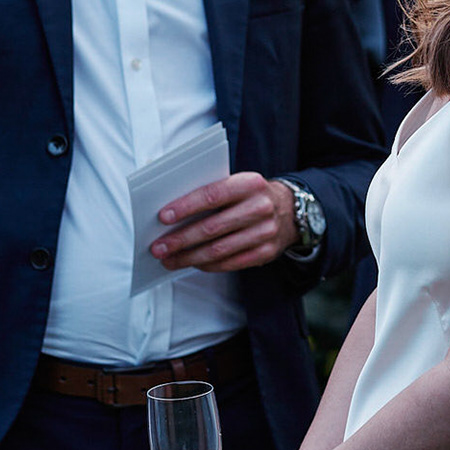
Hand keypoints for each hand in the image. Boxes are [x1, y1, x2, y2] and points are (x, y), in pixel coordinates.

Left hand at [151, 173, 298, 271]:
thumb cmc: (252, 196)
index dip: (186, 207)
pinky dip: (207, 265)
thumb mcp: (238, 184)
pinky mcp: (266, 252)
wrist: (291, 210)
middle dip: (180, 239)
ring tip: (169, 260)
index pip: (212, 195)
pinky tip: (192, 263)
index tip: (163, 217)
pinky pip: (230, 263)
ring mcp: (265, 232)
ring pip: (219, 250)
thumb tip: (173, 214)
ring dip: (189, 257)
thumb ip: (212, 193)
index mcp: (250, 184)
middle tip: (158, 247)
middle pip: (212, 227)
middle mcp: (260, 207)